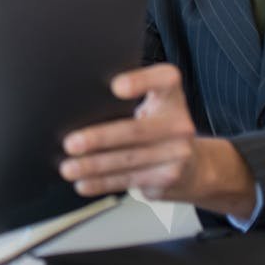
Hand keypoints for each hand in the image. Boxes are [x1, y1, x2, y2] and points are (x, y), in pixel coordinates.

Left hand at [58, 63, 255, 217]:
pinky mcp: (167, 178)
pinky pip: (128, 179)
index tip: (116, 86)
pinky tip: (83, 183)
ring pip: (128, 160)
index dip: (142, 81)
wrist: (195, 167)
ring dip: (93, 166)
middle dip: (100, 138)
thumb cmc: (159, 127)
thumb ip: (128, 100)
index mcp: (172, 96)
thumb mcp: (154, 106)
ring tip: (68, 167)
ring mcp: (176, 153)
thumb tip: (77, 106)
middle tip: (71, 143)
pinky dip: (101, 183)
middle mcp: (179, 124)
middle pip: (136, 130)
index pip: (164, 80)